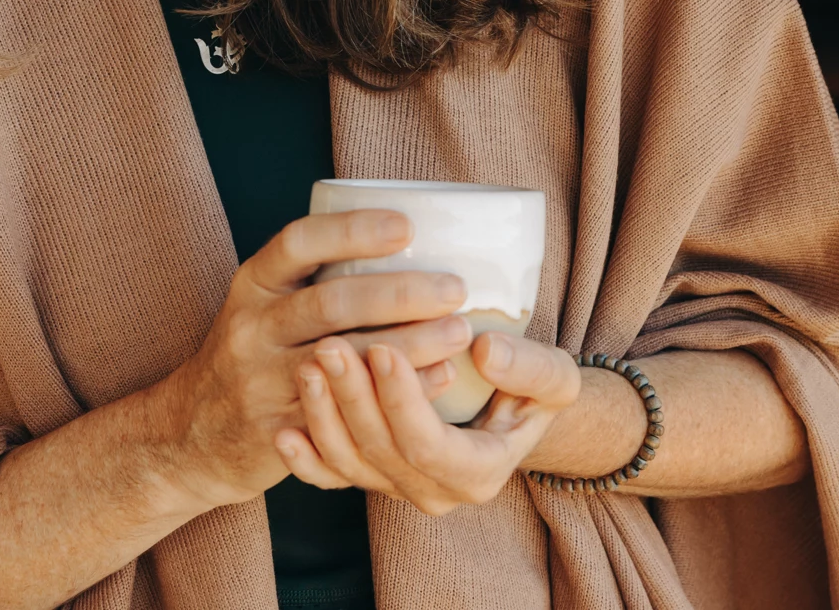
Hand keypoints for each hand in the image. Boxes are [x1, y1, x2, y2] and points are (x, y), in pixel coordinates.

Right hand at [146, 209, 481, 511]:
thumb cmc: (253, 351)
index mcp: (252, 284)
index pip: (298, 242)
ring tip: (457, 331)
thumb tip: (412, 242)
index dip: (352, 231)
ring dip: (410, 344)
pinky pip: (348, 410)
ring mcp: (262, 381)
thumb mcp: (263, 303)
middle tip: (455, 288)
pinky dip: (398, 393)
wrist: (193, 431)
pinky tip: (438, 382)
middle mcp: (252, 327)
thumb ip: (316, 278)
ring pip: (344, 360)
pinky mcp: (281, 430)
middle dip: (400, 293)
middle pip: (331, 302)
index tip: (406, 226)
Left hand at [278, 329, 582, 515]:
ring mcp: (395, 487)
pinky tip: (283, 430)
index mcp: (478, 473)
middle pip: (380, 452)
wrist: (510, 410)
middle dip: (352, 399)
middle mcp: (433, 492)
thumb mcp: (555, 378)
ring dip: (322, 416)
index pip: (429, 446)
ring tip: (308, 364)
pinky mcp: (369, 475)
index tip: (383, 348)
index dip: (402, 401)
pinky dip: (304, 459)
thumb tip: (487, 350)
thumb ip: (532, 369)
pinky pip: (329, 477)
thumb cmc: (532, 388)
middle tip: (329, 346)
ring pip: (348, 464)